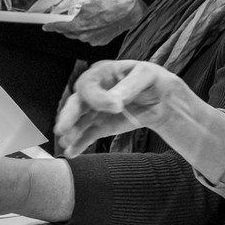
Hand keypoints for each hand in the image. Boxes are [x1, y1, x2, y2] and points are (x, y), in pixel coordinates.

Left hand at [43, 0, 140, 45]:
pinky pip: (89, 38)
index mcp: (78, 26)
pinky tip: (95, 25)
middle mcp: (83, 36)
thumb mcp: (87, 5)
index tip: (45, 26)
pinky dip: (88, 32)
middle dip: (64, 28)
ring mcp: (92, 40)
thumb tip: (68, 14)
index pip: (59, 28)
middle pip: (68, 33)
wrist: (125, 14)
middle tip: (64, 21)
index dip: (50, 27)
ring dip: (78, 29)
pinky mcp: (100, 42)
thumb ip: (74, 11)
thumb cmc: (106, 7)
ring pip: (79, 36)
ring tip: (85, 20)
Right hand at [55, 59, 189, 156]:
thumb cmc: (152, 80)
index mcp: (101, 73)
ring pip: (78, 121)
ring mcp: (95, 110)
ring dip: (71, 132)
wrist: (161, 98)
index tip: (116, 107)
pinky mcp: (101, 126)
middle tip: (63, 129)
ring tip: (66, 143)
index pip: (89, 85)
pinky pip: (87, 135)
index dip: (98, 97)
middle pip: (76, 103)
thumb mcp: (145, 76)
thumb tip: (114, 102)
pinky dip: (79, 144)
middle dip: (68, 116)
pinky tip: (72, 152)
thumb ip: (128, 87)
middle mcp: (93, 91)